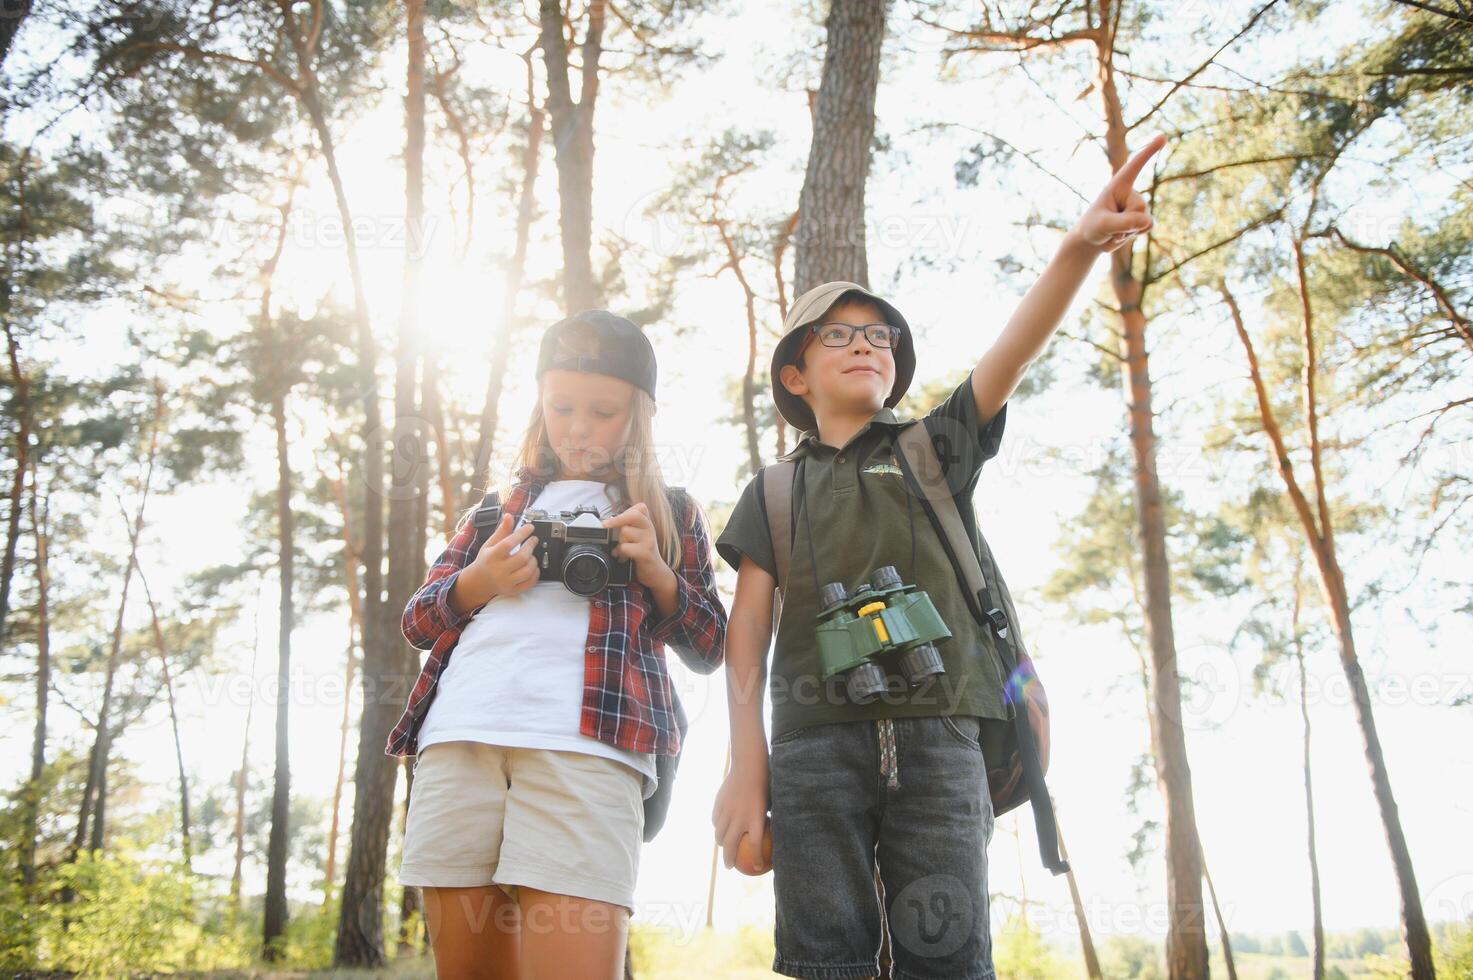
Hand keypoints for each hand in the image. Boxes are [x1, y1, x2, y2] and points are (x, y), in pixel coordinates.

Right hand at [466, 513, 540, 600]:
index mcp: (492, 557)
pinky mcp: (513, 590)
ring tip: (531, 554)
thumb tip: (509, 516)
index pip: (509, 544)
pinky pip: (530, 583)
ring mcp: (506, 582)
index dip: (521, 534)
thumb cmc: (486, 560)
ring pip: (527, 571)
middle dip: (531, 546)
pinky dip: (535, 574)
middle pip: (521, 558)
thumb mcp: (490, 544)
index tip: (530, 527)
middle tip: (533, 540)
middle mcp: (499, 570)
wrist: (479, 581)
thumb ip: (502, 531)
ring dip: (534, 560)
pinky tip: (533, 567)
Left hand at [603, 501, 671, 590]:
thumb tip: (609, 520)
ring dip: (618, 541)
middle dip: (617, 520)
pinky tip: (622, 557)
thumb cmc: (643, 553)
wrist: (655, 573)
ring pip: (625, 531)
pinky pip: (625, 547)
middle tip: (606, 525)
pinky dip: (620, 552)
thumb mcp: (638, 536)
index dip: (626, 511)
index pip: (640, 507)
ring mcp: (649, 540)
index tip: (612, 518)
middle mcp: (650, 529)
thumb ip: (629, 526)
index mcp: (648, 523)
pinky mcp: (646, 553)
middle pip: (633, 515)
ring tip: (620, 549)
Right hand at [712, 759, 770, 873]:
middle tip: (730, 866)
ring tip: (723, 847)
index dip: (756, 859)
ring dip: (721, 843)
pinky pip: (716, 819)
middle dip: (729, 859)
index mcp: (755, 819)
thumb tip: (775, 833)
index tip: (758, 868)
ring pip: (719, 833)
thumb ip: (767, 818)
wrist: (749, 765)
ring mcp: (727, 811)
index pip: (754, 846)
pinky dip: (717, 826)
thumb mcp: (770, 803)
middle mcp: (739, 818)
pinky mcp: (719, 803)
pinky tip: (720, 828)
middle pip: (731, 845)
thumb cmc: (766, 783)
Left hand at [1073, 133, 1165, 253]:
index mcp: (1118, 185)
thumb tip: (1147, 222)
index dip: (1149, 151)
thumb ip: (1124, 222)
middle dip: (1125, 222)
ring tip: (1113, 230)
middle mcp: (1131, 192)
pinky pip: (1148, 227)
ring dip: (1128, 230)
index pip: (1135, 166)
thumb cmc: (1092, 227)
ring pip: (1145, 220)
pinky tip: (1122, 234)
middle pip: (1139, 207)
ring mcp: (1138, 206)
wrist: (1092, 240)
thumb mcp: (1103, 225)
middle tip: (1109, 226)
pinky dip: (1134, 235)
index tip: (1162, 136)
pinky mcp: (1143, 219)